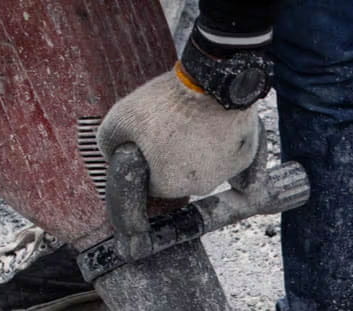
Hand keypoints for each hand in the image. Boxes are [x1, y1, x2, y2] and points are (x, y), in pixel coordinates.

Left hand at [97, 68, 259, 199]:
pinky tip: (212, 125)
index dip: (148, 159)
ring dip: (195, 151)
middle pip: (178, 176)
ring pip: (203, 167)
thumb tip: (110, 155)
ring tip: (192, 122)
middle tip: (171, 127)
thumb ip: (109, 142)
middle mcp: (197, 188)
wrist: (214, 81)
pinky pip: (226, 157)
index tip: (150, 138)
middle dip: (172, 156)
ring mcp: (223, 175)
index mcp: (166, 185)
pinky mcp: (242, 159)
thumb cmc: (168, 101)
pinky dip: (219, 145)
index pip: (151, 182)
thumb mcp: (122, 116)